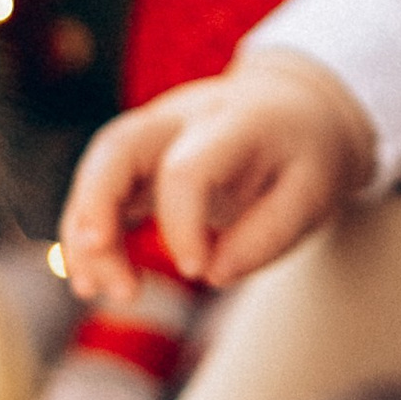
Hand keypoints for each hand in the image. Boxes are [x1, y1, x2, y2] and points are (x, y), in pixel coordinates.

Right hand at [58, 54, 375, 302]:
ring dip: (85, 231)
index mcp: (234, 121)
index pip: (186, 168)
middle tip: (99, 277)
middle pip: (117, 148)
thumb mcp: (315, 193)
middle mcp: (183, 116)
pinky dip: (86, 232)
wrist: (297, 108)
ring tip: (96, 291)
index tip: (194, 271)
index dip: (180, 224)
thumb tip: (213, 275)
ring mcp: (155, 129)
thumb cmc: (305, 156)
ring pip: (98, 168)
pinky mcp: (141, 153)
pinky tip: (90, 280)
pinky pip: (99, 187)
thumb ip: (269, 235)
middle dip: (95, 209)